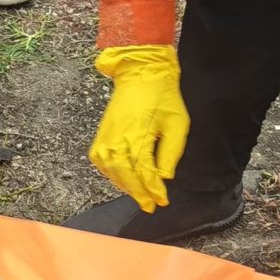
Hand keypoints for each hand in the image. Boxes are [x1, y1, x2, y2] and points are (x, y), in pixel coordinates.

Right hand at [88, 46, 188, 211]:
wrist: (141, 74)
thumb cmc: (162, 97)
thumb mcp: (177, 124)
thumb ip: (170, 153)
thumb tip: (164, 177)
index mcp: (138, 135)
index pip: (144, 172)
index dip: (153, 189)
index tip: (162, 201)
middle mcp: (117, 138)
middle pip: (125, 175)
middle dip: (138, 193)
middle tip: (150, 205)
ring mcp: (106, 137)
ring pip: (111, 171)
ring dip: (124, 185)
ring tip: (138, 194)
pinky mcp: (101, 135)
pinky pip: (101, 162)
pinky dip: (110, 174)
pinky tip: (122, 178)